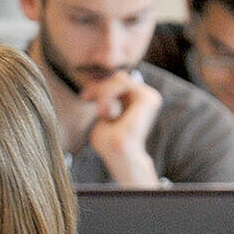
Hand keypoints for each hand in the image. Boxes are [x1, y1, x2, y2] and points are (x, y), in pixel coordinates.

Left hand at [80, 70, 163, 184]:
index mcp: (137, 101)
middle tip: (85, 98)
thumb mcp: (104, 114)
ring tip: (101, 113)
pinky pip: (122, 83)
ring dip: (103, 93)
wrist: (119, 155)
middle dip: (99, 87)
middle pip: (118, 77)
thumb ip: (105, 98)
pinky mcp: (147, 98)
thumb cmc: (109, 142)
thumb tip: (101, 81)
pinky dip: (108, 94)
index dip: (99, 86)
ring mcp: (149, 96)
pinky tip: (105, 112)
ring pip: (119, 79)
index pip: (118, 82)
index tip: (84, 97)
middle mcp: (146, 97)